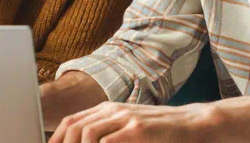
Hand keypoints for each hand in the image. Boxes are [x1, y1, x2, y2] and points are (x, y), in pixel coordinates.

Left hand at [48, 102, 219, 142]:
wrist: (191, 124)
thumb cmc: (160, 132)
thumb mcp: (129, 128)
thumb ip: (109, 134)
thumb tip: (84, 142)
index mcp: (108, 110)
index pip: (72, 121)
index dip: (58, 139)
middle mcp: (113, 110)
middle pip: (75, 126)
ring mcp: (125, 118)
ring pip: (87, 132)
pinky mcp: (138, 129)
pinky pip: (108, 141)